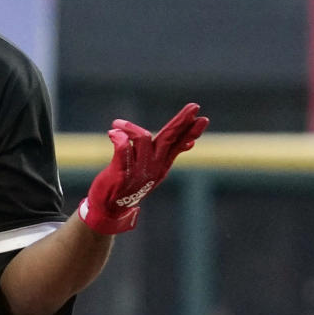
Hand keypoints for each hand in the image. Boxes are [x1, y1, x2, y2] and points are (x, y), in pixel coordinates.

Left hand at [78, 103, 209, 233]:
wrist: (111, 207)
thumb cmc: (130, 184)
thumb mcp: (154, 170)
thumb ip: (168, 154)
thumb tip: (190, 142)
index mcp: (162, 164)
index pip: (179, 143)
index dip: (191, 131)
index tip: (203, 119)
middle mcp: (154, 166)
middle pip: (169, 138)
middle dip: (181, 122)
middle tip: (193, 107)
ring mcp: (139, 170)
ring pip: (143, 138)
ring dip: (130, 126)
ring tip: (117, 124)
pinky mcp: (121, 172)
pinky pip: (123, 149)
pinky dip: (118, 137)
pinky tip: (113, 133)